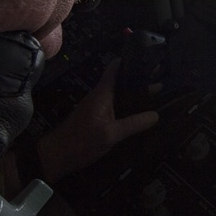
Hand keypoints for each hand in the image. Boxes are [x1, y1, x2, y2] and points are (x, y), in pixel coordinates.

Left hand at [35, 59, 158, 183]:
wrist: (56, 156)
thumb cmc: (81, 142)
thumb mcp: (110, 134)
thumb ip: (133, 124)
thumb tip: (156, 115)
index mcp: (102, 94)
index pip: (115, 68)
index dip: (130, 61)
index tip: (148, 59)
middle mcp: (100, 96)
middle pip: (120, 80)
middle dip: (138, 78)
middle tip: (159, 77)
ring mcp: (97, 106)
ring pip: (119, 93)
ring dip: (134, 91)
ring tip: (155, 92)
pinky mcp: (96, 117)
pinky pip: (116, 104)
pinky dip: (128, 103)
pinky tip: (139, 110)